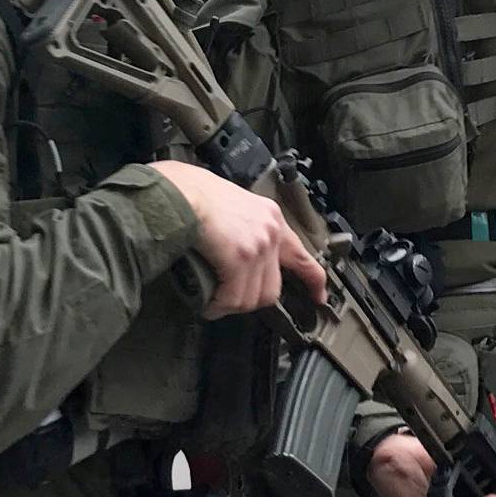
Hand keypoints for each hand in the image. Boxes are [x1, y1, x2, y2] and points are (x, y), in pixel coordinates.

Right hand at [149, 162, 326, 318]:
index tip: (318, 296)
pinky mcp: (240, 257)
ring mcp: (258, 245)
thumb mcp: (233, 204)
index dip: (313, 281)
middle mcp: (270, 231)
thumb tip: (236, 259)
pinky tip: (208, 302)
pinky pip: (232, 297)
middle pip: (272, 289)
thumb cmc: (192, 193)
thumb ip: (244, 229)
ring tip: (213, 298)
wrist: (177, 191)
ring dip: (229, 304)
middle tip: (229, 298)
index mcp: (271, 217)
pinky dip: (217, 305)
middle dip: (248, 300)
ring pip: (251, 298)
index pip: (302, 255)